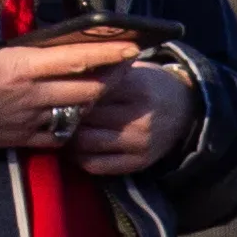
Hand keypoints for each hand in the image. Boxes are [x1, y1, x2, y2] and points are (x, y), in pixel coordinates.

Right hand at [0, 0, 125, 159]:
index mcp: (22, 67)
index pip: (76, 58)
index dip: (108, 53)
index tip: (133, 46)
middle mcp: (34, 95)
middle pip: (89, 88)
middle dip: (113, 77)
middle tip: (129, 65)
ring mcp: (32, 120)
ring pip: (80, 111)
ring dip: (98, 99)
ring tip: (111, 84)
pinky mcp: (26, 138)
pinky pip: (63, 134)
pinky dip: (78, 123)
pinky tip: (83, 113)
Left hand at [66, 50, 195, 177]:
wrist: (185, 109)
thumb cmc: (150, 85)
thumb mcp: (133, 71)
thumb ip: (104, 73)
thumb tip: (64, 75)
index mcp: (137, 89)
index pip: (91, 91)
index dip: (68, 92)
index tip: (54, 91)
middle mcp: (139, 118)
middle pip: (86, 118)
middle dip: (65, 115)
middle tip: (50, 111)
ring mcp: (139, 143)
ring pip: (87, 143)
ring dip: (68, 138)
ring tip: (59, 130)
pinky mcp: (138, 163)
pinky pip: (98, 166)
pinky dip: (80, 158)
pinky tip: (74, 149)